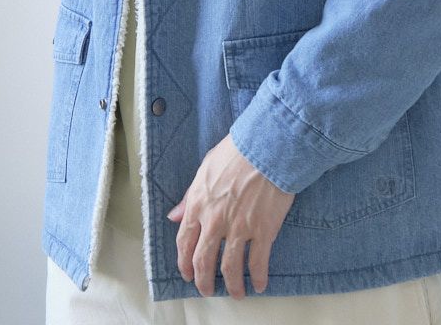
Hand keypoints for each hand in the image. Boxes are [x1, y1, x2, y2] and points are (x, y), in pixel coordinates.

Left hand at [166, 133, 294, 297]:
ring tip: (236, 293)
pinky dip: (257, 278)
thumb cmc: (236, 152)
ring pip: (230, 268)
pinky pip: (258, 262)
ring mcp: (239, 228)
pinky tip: (259, 285)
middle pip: (203, 261)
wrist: (266, 147)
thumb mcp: (204, 168)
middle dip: (203, 281)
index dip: (184, 262)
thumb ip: (189, 196)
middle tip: (207, 290)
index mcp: (198, 205)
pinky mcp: (263, 231)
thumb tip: (174, 216)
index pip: (184, 242)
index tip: (187, 274)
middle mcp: (215, 221)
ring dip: (232, 286)